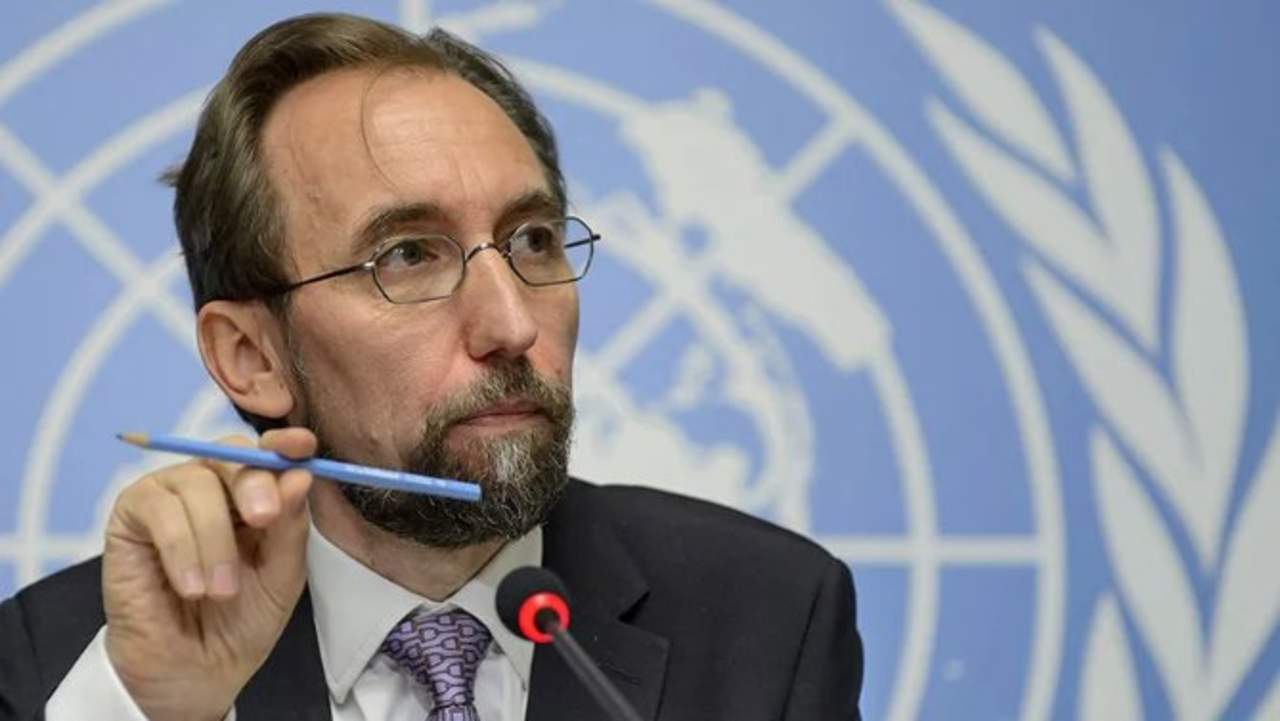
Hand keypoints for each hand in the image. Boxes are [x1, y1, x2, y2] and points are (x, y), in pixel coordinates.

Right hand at [102, 428, 315, 720]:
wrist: (194, 670)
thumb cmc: (241, 621)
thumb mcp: (282, 575)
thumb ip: (291, 526)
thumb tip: (299, 474)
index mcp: (254, 494)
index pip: (268, 453)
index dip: (284, 444)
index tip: (302, 447)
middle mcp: (211, 485)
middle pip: (231, 453)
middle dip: (253, 482)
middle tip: (264, 519)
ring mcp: (170, 495)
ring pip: (196, 481)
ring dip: (216, 539)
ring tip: (221, 591)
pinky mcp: (131, 515)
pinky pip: (158, 508)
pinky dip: (181, 547)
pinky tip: (191, 586)